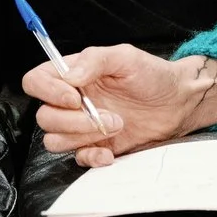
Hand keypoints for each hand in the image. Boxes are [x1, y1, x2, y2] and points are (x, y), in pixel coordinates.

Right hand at [23, 45, 216, 167]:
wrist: (179, 102)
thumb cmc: (153, 75)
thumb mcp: (126, 57)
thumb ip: (94, 60)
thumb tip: (69, 76)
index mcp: (73, 76)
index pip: (36, 81)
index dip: (47, 92)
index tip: (74, 97)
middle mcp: (72, 102)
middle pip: (44, 117)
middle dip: (73, 120)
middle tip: (107, 115)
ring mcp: (82, 126)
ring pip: (55, 140)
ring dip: (84, 137)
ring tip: (117, 124)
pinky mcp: (96, 146)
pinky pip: (77, 158)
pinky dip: (90, 157)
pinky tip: (110, 151)